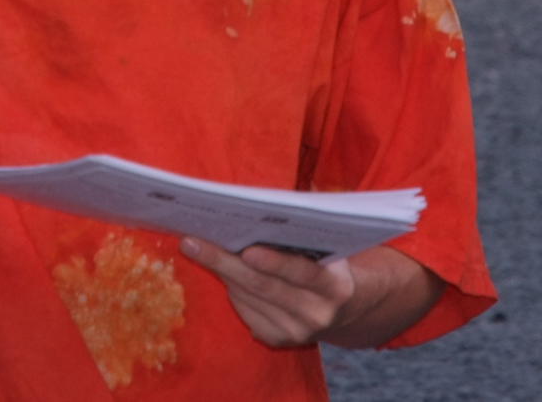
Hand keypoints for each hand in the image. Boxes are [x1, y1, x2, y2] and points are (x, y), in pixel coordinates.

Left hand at [178, 238, 443, 349]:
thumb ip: (310, 226)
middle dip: (224, 262)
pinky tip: (219, 268)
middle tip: (192, 241)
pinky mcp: (278, 341)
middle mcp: (316, 316)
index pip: (302, 274)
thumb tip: (279, 199)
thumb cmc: (332, 261)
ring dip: (221, 272)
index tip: (247, 250)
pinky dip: (231, 288)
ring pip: (249, 299)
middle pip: (263, 287)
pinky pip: (246, 312)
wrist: (348, 308)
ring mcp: (296, 333)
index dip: (275, 262)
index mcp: (335, 288)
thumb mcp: (332, 244)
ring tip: (195, 246)